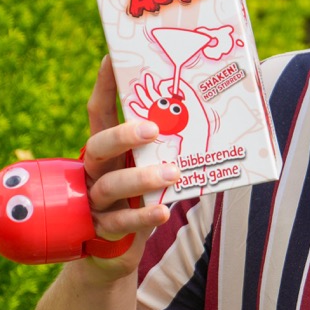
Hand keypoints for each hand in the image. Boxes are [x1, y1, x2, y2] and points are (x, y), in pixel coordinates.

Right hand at [81, 57, 179, 270]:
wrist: (112, 251)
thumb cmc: (139, 199)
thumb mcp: (148, 170)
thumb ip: (169, 150)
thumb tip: (215, 120)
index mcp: (105, 149)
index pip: (99, 112)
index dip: (104, 85)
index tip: (112, 58)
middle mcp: (94, 171)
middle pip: (97, 145)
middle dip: (123, 134)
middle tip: (152, 128)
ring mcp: (94, 201)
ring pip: (110, 185)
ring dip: (141, 177)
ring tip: (172, 173)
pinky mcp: (101, 230)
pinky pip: (120, 223)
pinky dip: (143, 217)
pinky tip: (163, 211)